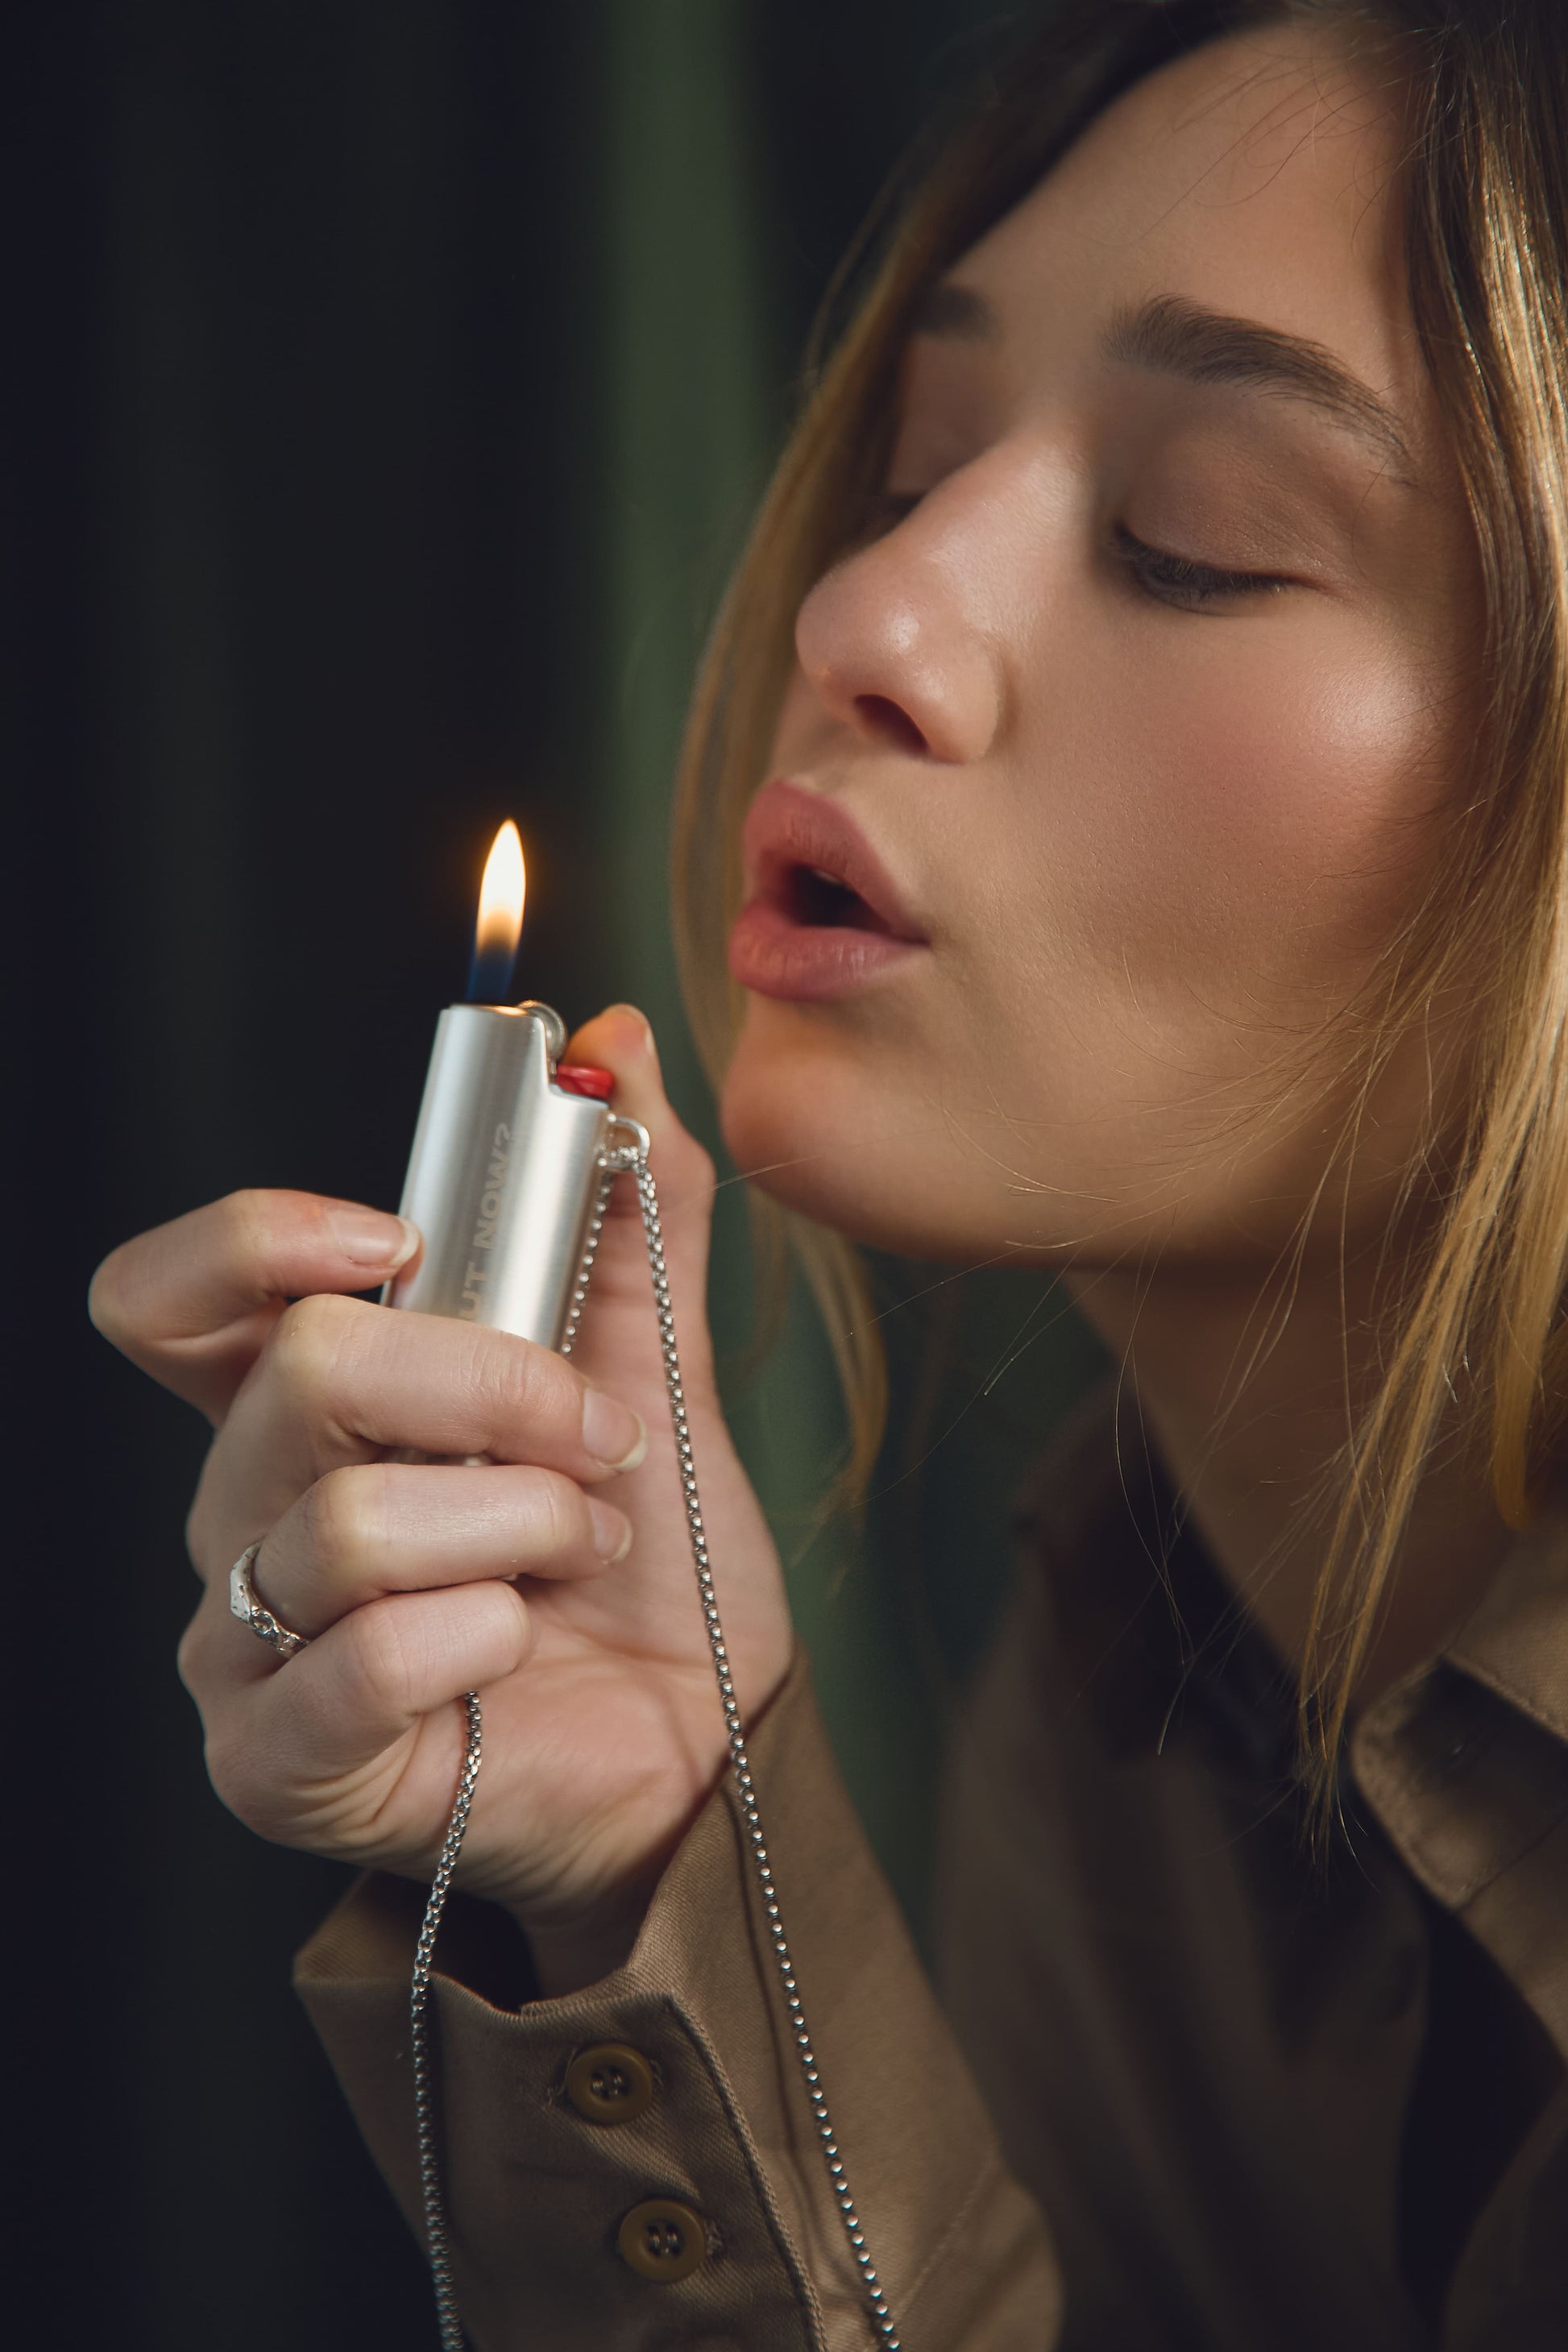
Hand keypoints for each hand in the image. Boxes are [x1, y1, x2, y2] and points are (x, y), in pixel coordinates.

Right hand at [88, 1007, 792, 1991]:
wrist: (703, 1740)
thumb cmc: (652, 1563)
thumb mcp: (651, 1362)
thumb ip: (630, 1208)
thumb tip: (618, 1036)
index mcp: (300, 1406)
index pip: (169, 1296)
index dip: (257, 1240)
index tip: (396, 1240)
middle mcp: (244, 1511)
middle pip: (298, 1374)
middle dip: (490, 1384)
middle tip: (593, 1434)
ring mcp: (244, 1642)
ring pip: (345, 1520)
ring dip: (518, 1518)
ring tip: (579, 1548)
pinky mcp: (276, 1760)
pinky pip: (367, 1659)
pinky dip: (486, 1635)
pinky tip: (519, 1647)